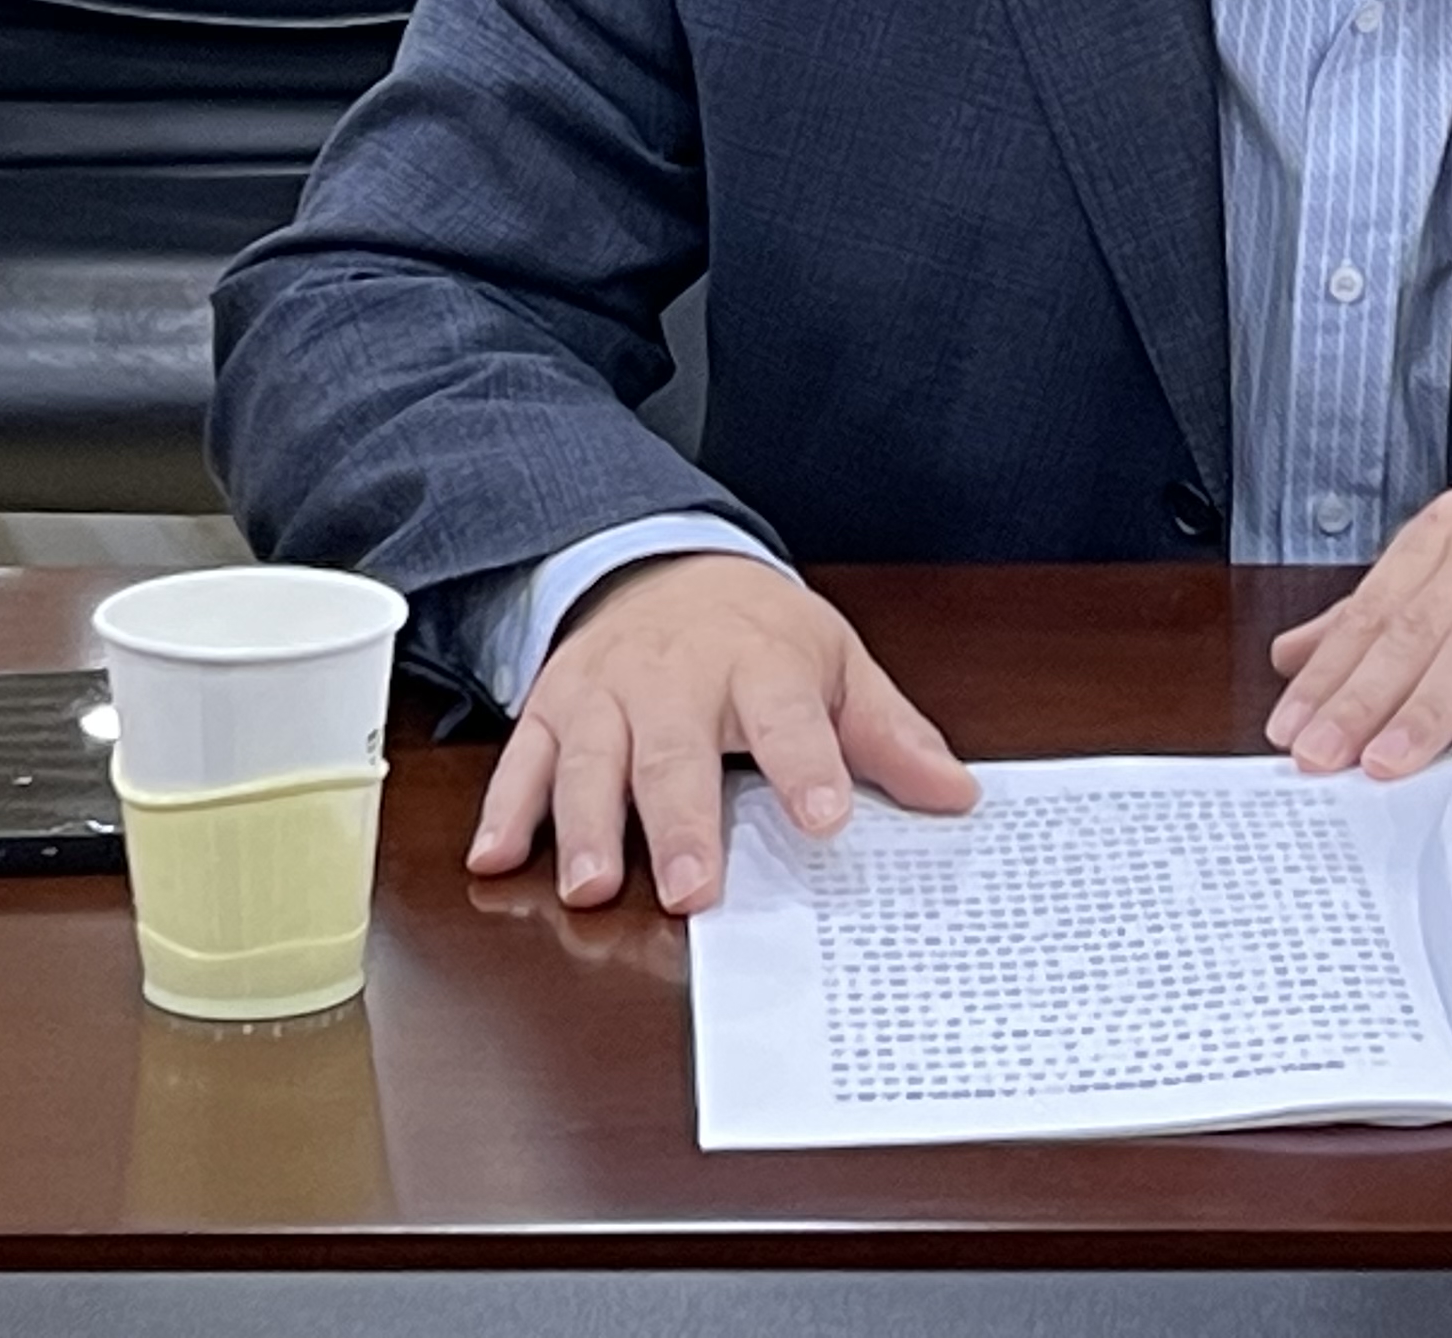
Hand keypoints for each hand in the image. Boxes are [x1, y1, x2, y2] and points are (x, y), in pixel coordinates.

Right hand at [465, 553, 973, 913]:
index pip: (789, 717)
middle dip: (681, 821)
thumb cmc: (757, 632)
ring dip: (587, 825)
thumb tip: (956, 795)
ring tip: (595, 886)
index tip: (825, 817)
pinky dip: (506, 808)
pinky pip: (522, 759)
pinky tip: (494, 857)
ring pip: (591, 759)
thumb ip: (888, 734)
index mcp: (759, 663)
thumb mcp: (834, 664)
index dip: (807, 767)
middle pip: (677, 753)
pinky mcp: (551, 708)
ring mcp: (605, 694)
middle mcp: (675, 677)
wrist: (662, 563)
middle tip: (693, 889)